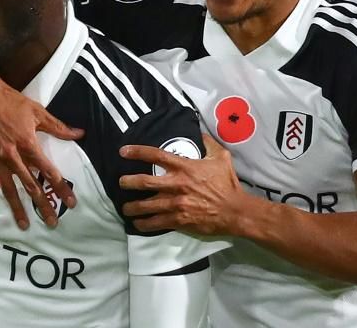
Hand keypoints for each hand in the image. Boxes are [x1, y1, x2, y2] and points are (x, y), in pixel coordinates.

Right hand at [0, 68, 83, 229]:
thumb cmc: (10, 101)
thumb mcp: (37, 112)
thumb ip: (58, 127)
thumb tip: (80, 134)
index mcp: (28, 144)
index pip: (48, 171)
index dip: (61, 188)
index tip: (71, 202)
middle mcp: (12, 155)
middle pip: (30, 185)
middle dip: (42, 205)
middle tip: (52, 222)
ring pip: (9, 188)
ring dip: (17, 207)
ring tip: (24, 225)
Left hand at [120, 134, 243, 234]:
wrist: (235, 210)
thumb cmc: (227, 183)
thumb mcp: (221, 157)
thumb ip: (208, 144)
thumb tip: (200, 133)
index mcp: (184, 167)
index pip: (156, 156)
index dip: (137, 152)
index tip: (123, 152)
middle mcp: (176, 184)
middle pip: (144, 182)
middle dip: (128, 182)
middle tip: (121, 183)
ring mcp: (176, 204)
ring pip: (146, 205)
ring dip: (132, 206)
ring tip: (124, 207)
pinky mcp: (179, 220)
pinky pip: (156, 222)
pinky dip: (144, 223)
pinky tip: (137, 223)